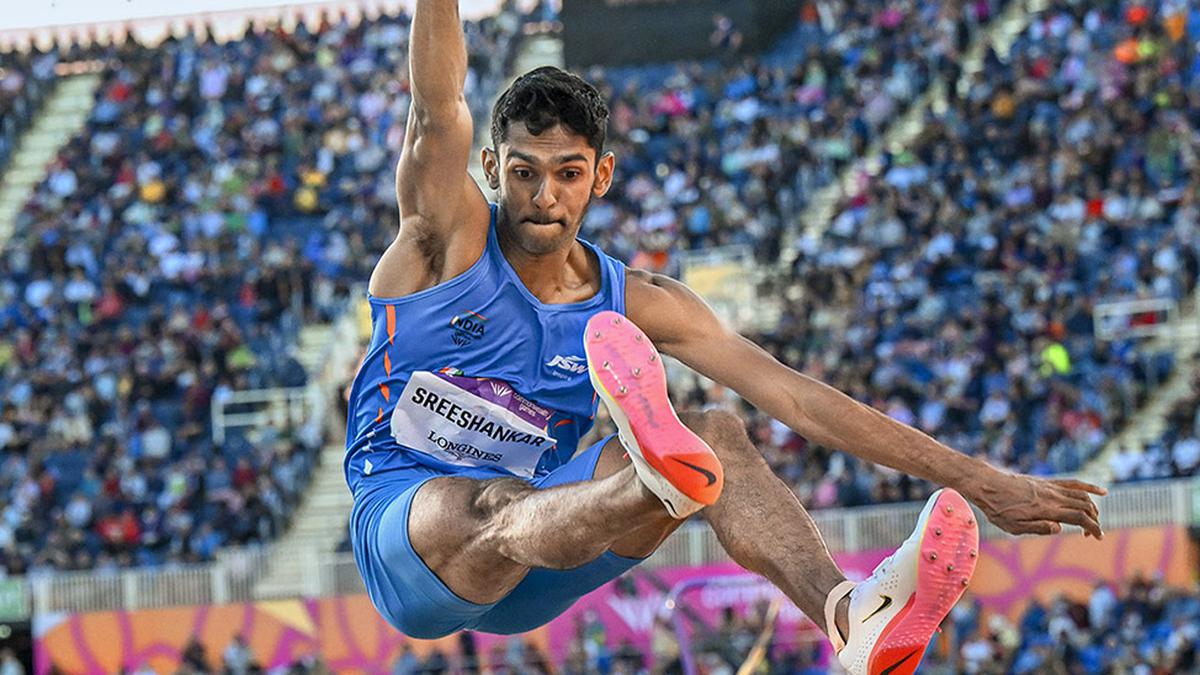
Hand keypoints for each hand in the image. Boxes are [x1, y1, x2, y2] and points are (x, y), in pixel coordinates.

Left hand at [965, 472, 1106, 538]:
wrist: (987, 485)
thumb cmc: (998, 510)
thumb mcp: (1013, 527)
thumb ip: (1037, 528)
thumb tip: (1058, 528)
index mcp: (1046, 509)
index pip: (1079, 517)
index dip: (1093, 527)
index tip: (1098, 537)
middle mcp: (1052, 496)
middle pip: (1084, 506)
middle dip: (1095, 520)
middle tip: (1092, 534)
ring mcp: (1050, 487)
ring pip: (1082, 495)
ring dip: (1093, 507)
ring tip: (1094, 520)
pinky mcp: (1047, 482)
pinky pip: (1072, 483)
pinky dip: (1089, 487)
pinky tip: (1102, 491)